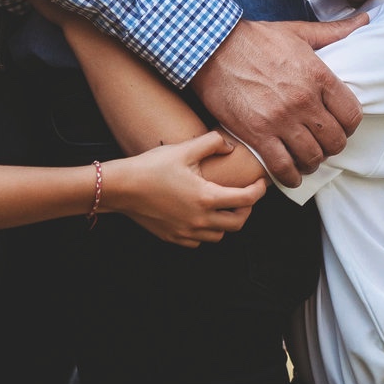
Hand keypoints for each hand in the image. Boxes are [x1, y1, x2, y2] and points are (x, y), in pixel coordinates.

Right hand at [106, 132, 266, 246]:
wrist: (121, 187)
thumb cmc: (151, 167)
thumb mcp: (184, 149)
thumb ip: (212, 143)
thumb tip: (230, 146)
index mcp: (207, 197)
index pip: (246, 199)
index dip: (259, 191)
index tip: (261, 183)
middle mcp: (200, 220)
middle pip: (237, 223)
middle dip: (246, 210)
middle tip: (246, 196)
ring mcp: (186, 232)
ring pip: (219, 235)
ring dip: (226, 222)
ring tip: (224, 206)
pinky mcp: (173, 237)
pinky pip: (198, 241)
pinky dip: (206, 231)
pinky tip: (201, 216)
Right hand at [189, 16, 366, 186]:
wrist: (213, 47)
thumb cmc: (256, 39)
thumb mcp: (299, 31)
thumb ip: (334, 31)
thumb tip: (364, 19)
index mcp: (318, 75)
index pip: (352, 114)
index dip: (349, 126)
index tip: (341, 126)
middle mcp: (304, 100)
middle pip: (334, 140)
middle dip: (331, 146)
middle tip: (322, 144)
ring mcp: (281, 120)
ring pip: (311, 157)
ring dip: (312, 162)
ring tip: (307, 159)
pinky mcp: (257, 134)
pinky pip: (282, 167)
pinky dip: (290, 177)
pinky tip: (290, 175)